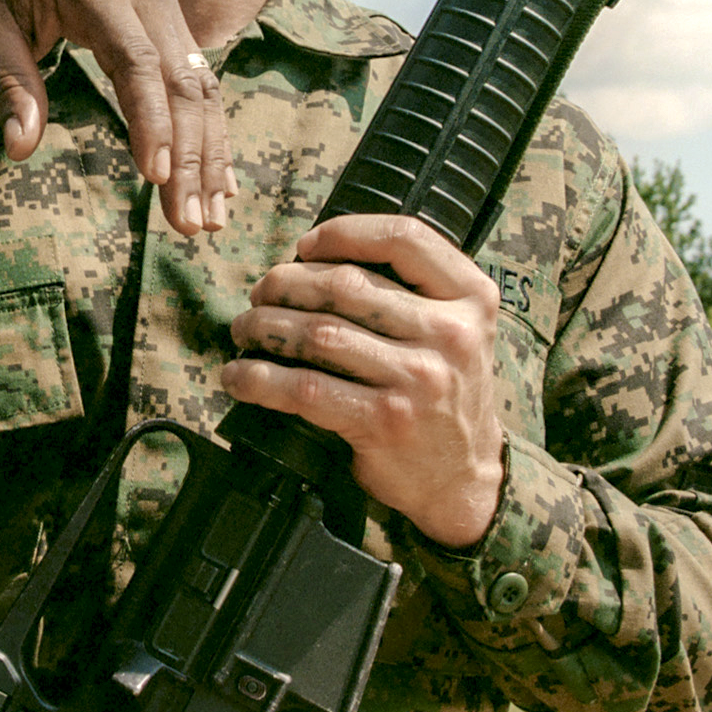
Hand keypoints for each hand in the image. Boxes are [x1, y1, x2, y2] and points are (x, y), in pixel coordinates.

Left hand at [0, 0, 234, 235]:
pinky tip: (218, 179)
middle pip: (184, 80)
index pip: (139, 61)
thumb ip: (6, 82)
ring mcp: (164, 1)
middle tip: (192, 224)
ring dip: (210, 152)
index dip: (151, 121)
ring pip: (202, 84)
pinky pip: (199, 77)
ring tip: (211, 217)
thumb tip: (20, 148)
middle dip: (193, 156)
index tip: (156, 177)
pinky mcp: (169, 16)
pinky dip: (210, 130)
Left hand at [220, 212, 505, 547]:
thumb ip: (411, 291)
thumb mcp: (456, 330)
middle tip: (260, 294)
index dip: (344, 233)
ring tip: (243, 330)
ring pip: (319, 333)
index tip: (304, 246)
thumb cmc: (445, 393)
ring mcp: (419, 379)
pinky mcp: (384, 421)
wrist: (464, 478)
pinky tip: (239, 377)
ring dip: (265, 327)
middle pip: (346, 284)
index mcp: (472, 298)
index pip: (405, 238)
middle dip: (286, 283)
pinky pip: (305, 389)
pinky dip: (260, 379)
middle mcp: (450, 334)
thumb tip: (313, 257)